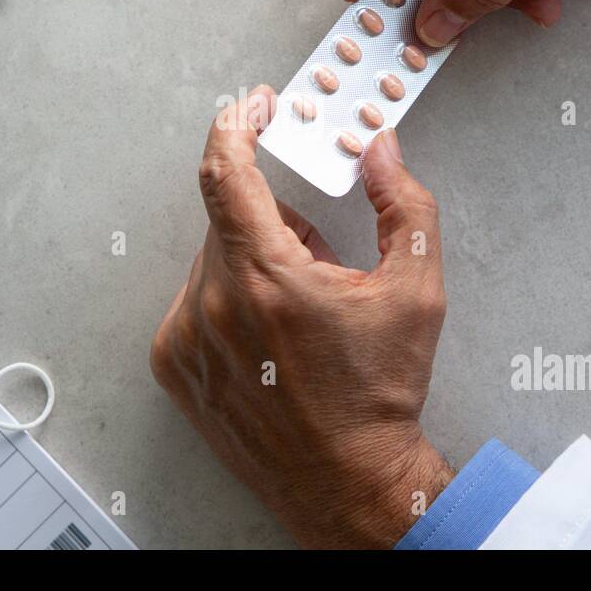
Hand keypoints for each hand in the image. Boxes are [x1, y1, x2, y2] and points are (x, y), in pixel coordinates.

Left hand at [150, 86, 454, 547]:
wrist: (348, 484)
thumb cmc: (379, 396)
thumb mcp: (416, 291)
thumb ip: (404, 205)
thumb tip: (379, 151)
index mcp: (265, 277)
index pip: (226, 171)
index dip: (236, 125)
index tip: (252, 106)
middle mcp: (212, 304)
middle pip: (229, 218)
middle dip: (274, 220)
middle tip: (318, 257)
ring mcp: (185, 338)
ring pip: (213, 259)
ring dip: (252, 261)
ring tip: (298, 311)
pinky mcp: (175, 365)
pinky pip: (196, 300)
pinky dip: (230, 299)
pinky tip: (271, 339)